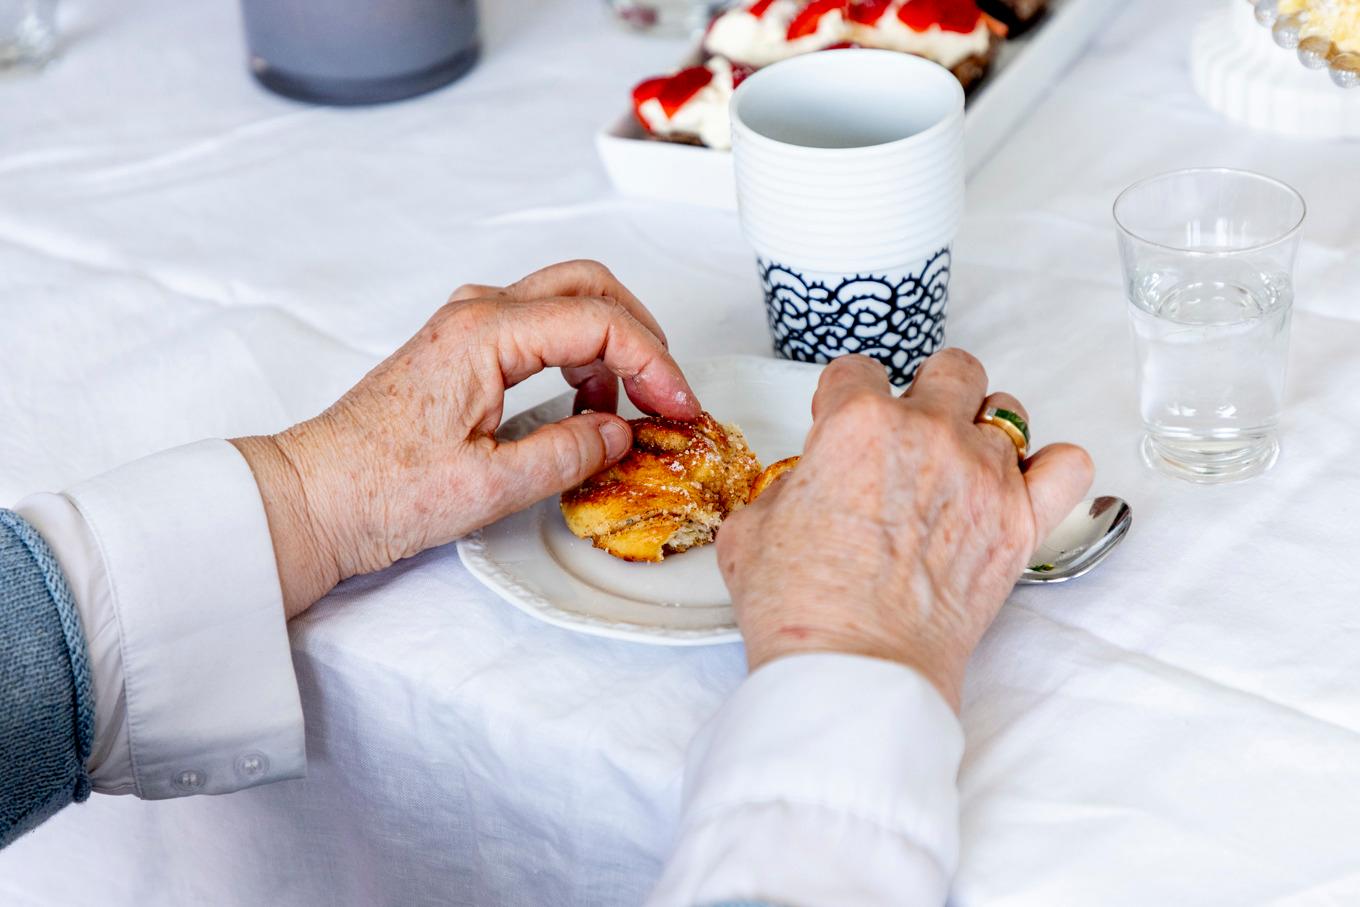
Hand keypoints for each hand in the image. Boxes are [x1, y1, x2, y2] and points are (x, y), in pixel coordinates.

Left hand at [231, 260, 699, 618]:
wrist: (311, 499)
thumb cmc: (379, 492)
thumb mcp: (488, 487)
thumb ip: (567, 455)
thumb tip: (621, 434)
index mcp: (485, 334)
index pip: (600, 323)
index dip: (654, 364)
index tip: (680, 408)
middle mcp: (476, 314)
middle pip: (589, 286)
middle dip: (643, 333)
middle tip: (669, 392)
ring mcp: (466, 326)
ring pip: (565, 301)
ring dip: (610, 345)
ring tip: (627, 412)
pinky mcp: (462, 349)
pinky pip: (538, 328)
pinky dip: (577, 356)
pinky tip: (583, 409)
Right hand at [716, 351, 1092, 709]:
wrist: (854, 671)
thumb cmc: (802, 609)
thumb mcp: (753, 528)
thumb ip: (787, 487)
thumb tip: (806, 489)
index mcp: (859, 423)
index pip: (857, 371)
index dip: (841, 398)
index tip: (838, 424)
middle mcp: (929, 434)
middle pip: (950, 370)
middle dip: (923, 392)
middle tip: (904, 438)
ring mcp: (984, 476)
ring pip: (1006, 410)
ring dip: (979, 429)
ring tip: (957, 466)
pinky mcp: (1022, 524)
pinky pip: (1068, 466)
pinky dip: (1051, 468)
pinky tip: (1022, 484)